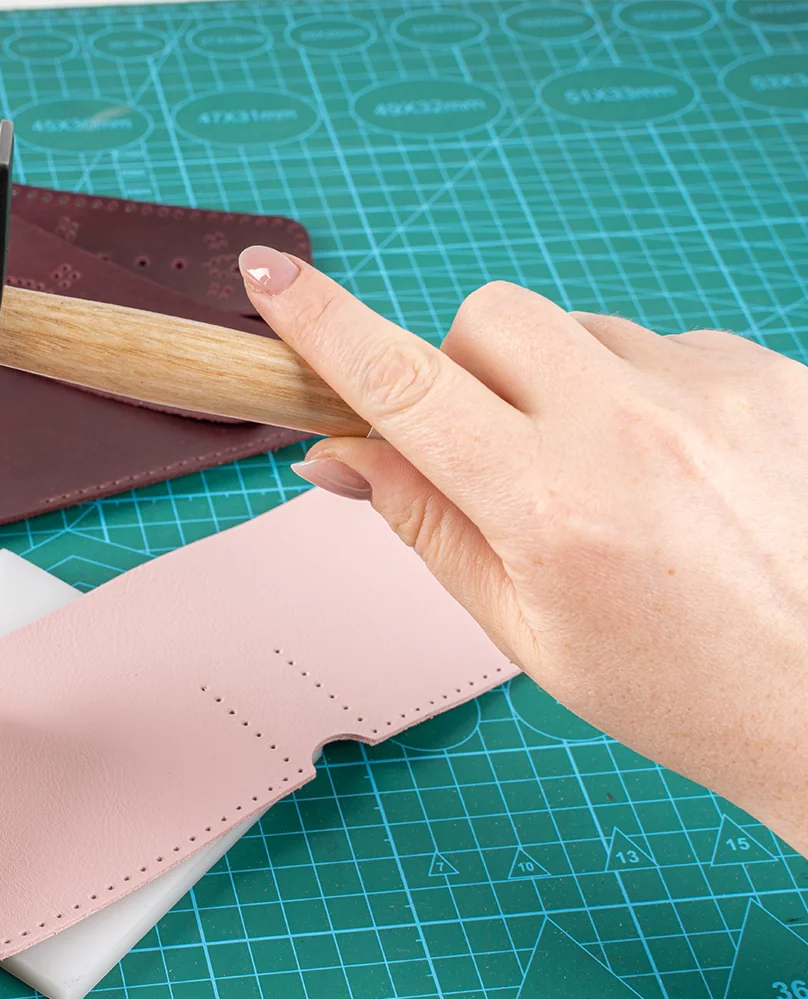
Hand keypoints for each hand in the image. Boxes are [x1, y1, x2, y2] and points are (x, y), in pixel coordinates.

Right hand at [240, 246, 807, 853]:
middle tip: (496, 452)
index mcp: (551, 507)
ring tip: (618, 482)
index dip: (323, 325)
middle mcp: (632, 428)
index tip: (271, 277)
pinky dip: (648, 395)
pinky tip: (684, 474)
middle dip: (466, 370)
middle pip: (489, 319)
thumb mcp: (527, 631)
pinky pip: (669, 347)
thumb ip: (427, 524)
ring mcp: (715, 389)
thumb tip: (341, 454)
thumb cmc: (687, 691)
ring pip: (582, 331)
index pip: (404, 386)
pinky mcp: (776, 372)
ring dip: (565, 386)